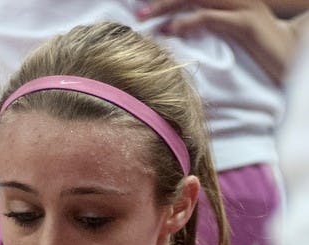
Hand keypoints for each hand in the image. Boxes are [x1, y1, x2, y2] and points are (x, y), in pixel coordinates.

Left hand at [136, 0, 303, 84]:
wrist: (290, 56)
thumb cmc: (258, 47)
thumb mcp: (229, 31)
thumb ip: (207, 23)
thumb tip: (175, 27)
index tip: (145, 4)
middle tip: (139, 10)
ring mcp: (243, 6)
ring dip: (168, 6)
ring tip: (146, 17)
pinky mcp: (246, 23)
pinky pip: (211, 18)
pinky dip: (187, 22)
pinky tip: (170, 29)